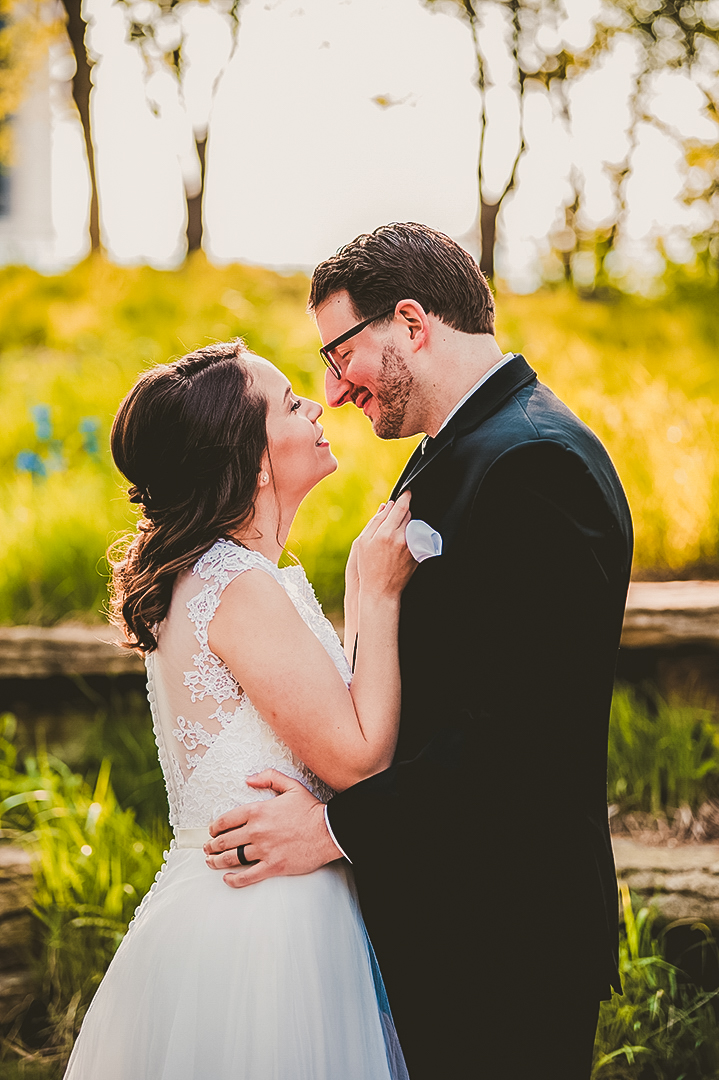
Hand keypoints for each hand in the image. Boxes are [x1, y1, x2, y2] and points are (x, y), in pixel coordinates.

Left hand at [203, 770, 341, 888]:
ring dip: (216, 861)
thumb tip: (248, 779)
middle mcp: (257, 831)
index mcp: (258, 811)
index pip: (226, 820)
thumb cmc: (311, 809)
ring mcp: (264, 850)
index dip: (214, 827)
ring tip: (210, 862)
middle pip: (225, 841)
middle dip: (212, 845)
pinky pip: (247, 876)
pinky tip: (227, 878)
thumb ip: (268, 778)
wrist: (329, 831)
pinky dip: (234, 879)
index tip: (212, 831)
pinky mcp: (273, 866)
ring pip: (232, 858)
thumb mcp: (291, 786)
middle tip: (208, 848)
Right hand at [355, 491, 416, 599]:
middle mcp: (401, 539)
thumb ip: (375, 522)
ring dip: (407, 524)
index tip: (407, 492)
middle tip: (392, 522)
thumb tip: (386, 506)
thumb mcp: (362, 542)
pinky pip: (417, 537)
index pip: (401, 507)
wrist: (380, 590)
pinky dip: (412, 536)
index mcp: (385, 534)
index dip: (405, 497)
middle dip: (402, 512)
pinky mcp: (417, 554)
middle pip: (408, 514)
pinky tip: (400, 546)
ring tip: (394, 537)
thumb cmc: (367, 567)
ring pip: (414, 525)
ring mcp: (411, 547)